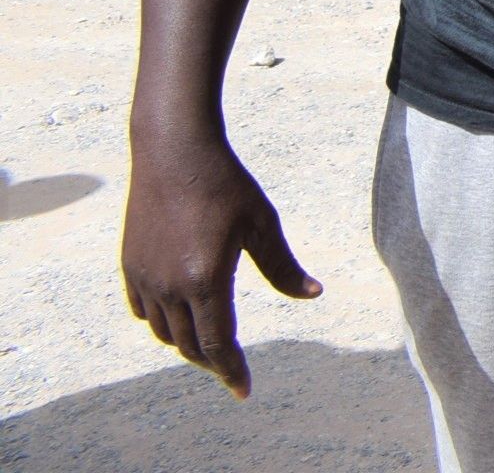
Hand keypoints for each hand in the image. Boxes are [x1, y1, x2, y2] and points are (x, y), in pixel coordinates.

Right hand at [119, 131, 319, 396]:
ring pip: (164, 331)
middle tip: (232, 369)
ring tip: (209, 345)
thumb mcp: (262, 223)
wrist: (173, 152)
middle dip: (212, 363)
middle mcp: (169, 286)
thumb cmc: (225, 184)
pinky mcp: (130, 265)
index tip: (244, 391)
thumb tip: (313, 294)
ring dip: (186, 344)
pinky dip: (162, 322)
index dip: (232, 371)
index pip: (217, 344)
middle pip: (189, 345)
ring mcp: (144, 277)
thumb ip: (283, 266)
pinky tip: (180, 317)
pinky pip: (143, 310)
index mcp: (205, 280)